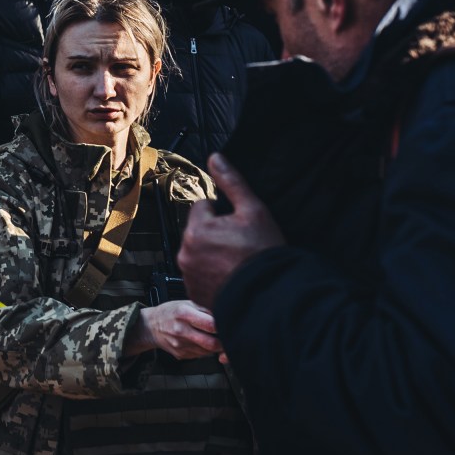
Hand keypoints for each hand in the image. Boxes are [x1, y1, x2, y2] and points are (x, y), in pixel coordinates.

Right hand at [125, 300, 223, 359]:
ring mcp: (180, 345)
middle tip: (227, 336)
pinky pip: (200, 355)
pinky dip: (205, 350)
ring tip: (214, 337)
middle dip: (223, 342)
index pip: (210, 324)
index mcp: (183, 314)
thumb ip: (205, 309)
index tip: (229, 324)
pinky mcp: (181, 355)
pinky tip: (202, 341)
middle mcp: (181, 331)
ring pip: (208, 351)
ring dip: (215, 346)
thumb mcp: (186, 303)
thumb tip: (224, 313)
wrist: (151, 326)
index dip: (223, 326)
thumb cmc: (171, 312)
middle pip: (211, 343)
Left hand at [178, 153, 283, 310]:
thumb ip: (231, 182)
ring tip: (236, 261)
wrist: (268, 296)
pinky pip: (200, 273)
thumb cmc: (262, 254)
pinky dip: (211, 273)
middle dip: (215, 232)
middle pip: (199, 229)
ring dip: (212, 252)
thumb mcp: (253, 210)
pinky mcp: (195, 292)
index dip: (222, 213)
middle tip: (239, 244)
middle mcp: (186, 252)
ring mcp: (189, 274)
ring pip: (198, 251)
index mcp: (196, 229)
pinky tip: (231, 275)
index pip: (203, 206)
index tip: (238, 226)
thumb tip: (215, 158)